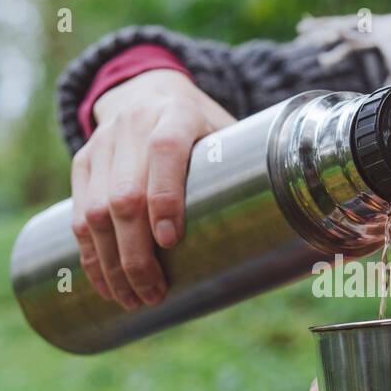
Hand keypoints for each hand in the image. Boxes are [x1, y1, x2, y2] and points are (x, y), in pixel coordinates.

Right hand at [71, 69, 235, 308]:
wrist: (151, 91)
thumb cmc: (205, 129)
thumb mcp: (230, 134)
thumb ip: (256, 174)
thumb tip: (312, 243)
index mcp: (177, 113)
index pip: (164, 152)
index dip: (165, 198)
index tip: (170, 242)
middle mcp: (133, 124)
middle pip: (124, 195)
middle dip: (136, 254)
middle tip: (154, 294)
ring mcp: (103, 143)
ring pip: (94, 211)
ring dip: (111, 264)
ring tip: (132, 299)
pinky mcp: (83, 162)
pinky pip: (78, 215)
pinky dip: (90, 256)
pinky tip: (105, 284)